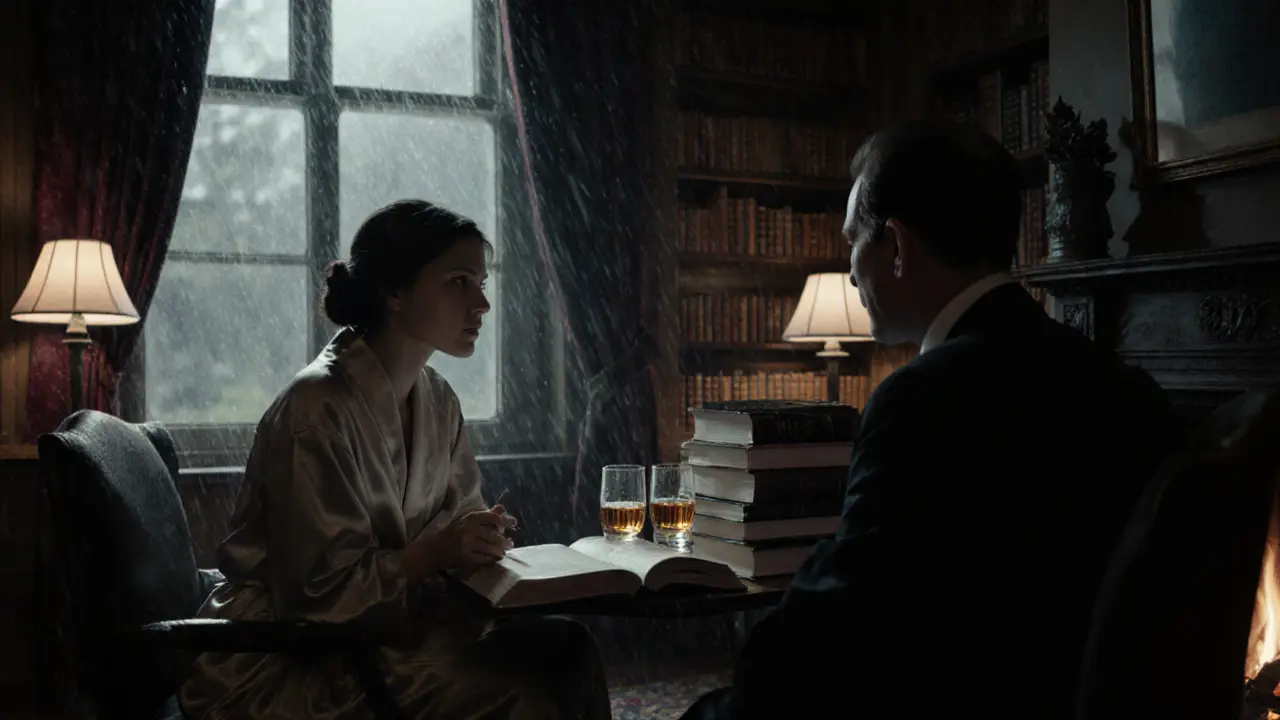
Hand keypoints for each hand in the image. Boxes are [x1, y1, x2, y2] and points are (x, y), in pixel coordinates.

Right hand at [402, 506, 518, 581]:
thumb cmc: (455, 532)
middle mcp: (468, 529)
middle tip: (510, 544)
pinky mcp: (465, 556)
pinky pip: (483, 559)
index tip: (512, 525)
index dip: (504, 521)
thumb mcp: (468, 519)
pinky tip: (494, 559)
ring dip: (500, 551)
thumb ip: (486, 514)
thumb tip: (504, 508)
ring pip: (490, 548)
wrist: (436, 548)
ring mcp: (466, 544)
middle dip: (504, 541)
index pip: (492, 517)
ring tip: (503, 552)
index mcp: (470, 518)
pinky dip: (491, 560)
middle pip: (493, 535)